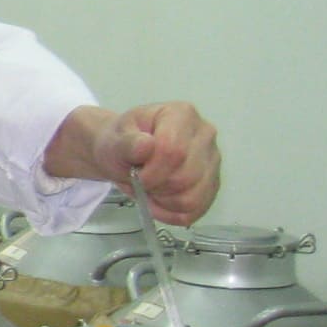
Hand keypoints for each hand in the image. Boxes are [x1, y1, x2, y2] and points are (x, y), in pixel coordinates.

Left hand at [48, 102, 220, 224]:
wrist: (123, 152)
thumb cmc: (120, 142)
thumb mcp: (114, 140)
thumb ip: (127, 144)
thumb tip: (146, 145)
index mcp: (181, 114)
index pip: (174, 151)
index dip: (151, 171)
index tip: (135, 173)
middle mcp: (205, 134)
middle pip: (185, 177)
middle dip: (156, 186)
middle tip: (140, 180)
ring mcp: (213, 160)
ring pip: (192, 198)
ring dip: (163, 201)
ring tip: (149, 188)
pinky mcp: (212, 184)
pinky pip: (196, 210)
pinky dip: (171, 213)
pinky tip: (159, 201)